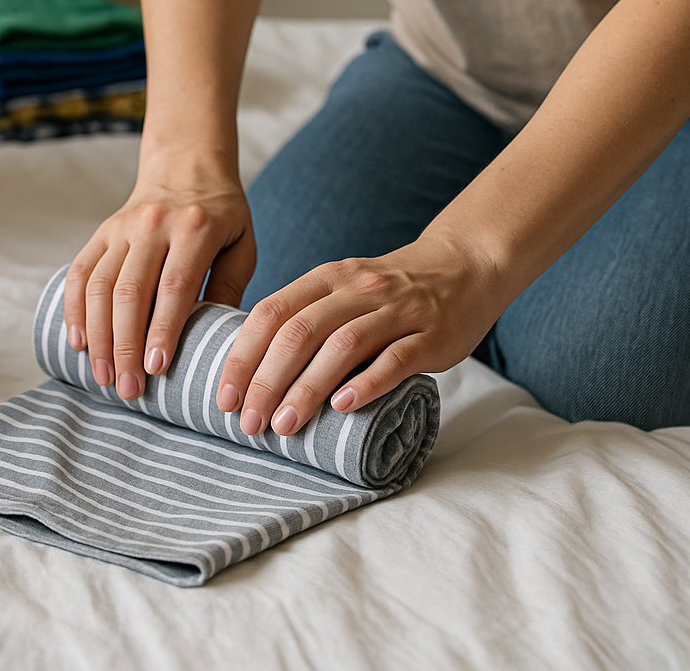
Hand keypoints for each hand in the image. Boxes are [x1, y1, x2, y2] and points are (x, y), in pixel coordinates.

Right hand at [64, 173, 255, 399]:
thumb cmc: (221, 216)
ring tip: (104, 377)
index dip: (163, 329)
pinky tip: (77, 343)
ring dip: (98, 336)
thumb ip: (229, 288)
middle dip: (125, 345)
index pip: (174, 285)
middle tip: (128, 388)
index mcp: (195, 228)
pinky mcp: (101, 232)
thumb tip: (216, 342)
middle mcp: (152, 225)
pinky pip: (79, 273)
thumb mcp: (242, 244)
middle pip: (130, 291)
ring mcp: (121, 227)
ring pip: (100, 286)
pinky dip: (74, 310)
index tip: (157, 369)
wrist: (186, 166)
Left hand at [215, 231, 505, 434]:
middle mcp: (356, 289)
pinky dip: (366, 383)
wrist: (465, 266)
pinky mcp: (431, 335)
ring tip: (285, 424)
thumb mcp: (341, 289)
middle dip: (266, 381)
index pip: (270, 314)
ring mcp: (396, 310)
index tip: (224, 397)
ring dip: (307, 389)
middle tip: (249, 422)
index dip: (242, 357)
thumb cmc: (390, 291)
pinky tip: (342, 407)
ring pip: (341, 347)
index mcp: (326, 279)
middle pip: (299, 332)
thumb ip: (305, 317)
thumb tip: (253, 370)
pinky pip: (395, 359)